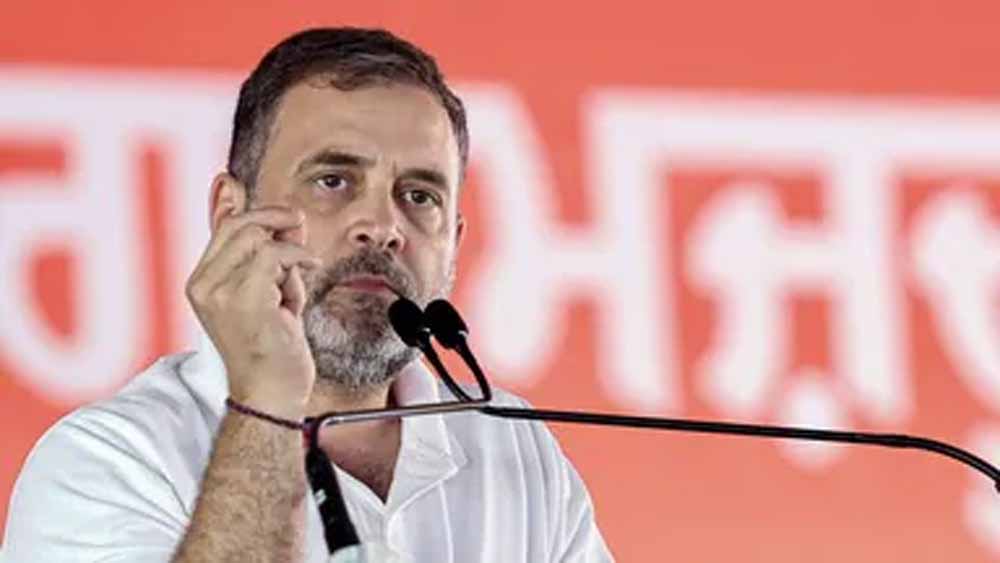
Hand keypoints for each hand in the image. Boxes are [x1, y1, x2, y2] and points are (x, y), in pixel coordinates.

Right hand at [186, 206, 320, 418]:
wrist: (271, 394)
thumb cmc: (272, 347)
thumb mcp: (266, 291)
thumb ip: (263, 256)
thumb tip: (279, 214)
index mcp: (202, 282)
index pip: (223, 227)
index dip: (253, 209)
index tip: (278, 211)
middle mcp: (203, 285)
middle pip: (239, 224)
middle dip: (276, 219)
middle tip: (300, 228)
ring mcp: (220, 293)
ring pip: (259, 237)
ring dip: (288, 251)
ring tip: (295, 279)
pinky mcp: (245, 300)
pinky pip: (275, 255)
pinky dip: (298, 257)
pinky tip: (309, 269)